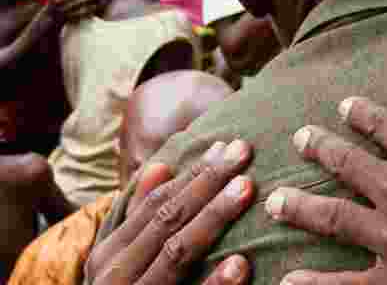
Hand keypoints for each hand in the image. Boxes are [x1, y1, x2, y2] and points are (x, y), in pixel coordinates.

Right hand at [86, 140, 255, 284]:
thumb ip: (139, 216)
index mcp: (109, 255)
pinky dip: (214, 284)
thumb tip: (161, 163)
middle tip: (245, 156)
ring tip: (247, 191)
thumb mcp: (121, 260)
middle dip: (208, 184)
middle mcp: (116, 277)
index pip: (154, 204)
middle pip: (168, 220)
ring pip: (177, 254)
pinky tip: (241, 264)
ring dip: (213, 219)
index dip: (193, 172)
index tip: (230, 146)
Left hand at [265, 54, 386, 284]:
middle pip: (343, 163)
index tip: (345, 107)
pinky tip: (289, 279)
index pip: (376, 122)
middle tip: (300, 140)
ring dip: (299, 206)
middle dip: (318, 148)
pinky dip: (314, 284)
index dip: (357, 112)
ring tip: (276, 201)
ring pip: (331, 218)